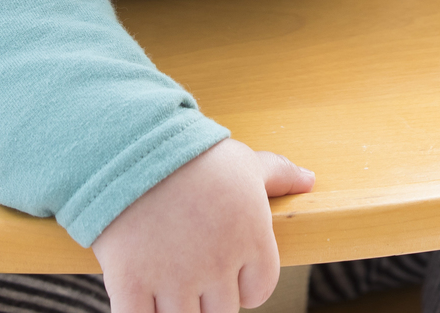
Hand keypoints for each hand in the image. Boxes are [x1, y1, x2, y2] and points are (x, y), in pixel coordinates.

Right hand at [92, 139, 314, 312]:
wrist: (129, 144)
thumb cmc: (191, 154)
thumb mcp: (243, 161)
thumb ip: (279, 175)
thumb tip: (309, 180)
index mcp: (252, 240)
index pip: (258, 292)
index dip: (242, 284)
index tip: (224, 270)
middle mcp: (218, 265)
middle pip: (222, 312)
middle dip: (209, 297)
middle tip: (191, 271)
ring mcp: (174, 278)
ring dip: (177, 308)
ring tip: (167, 284)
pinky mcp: (131, 284)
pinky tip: (140, 299)